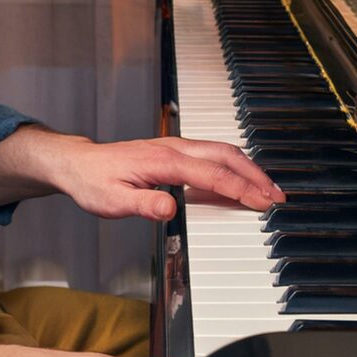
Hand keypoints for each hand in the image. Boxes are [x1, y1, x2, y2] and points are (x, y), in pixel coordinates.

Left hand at [55, 134, 285, 219]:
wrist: (79, 164)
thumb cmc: (94, 182)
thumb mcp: (113, 201)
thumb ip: (144, 205)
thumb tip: (170, 208)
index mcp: (162, 160)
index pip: (211, 173)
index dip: (240, 188)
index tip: (262, 202)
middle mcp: (173, 148)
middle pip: (225, 155)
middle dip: (255, 175)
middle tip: (277, 196)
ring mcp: (174, 148)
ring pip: (221, 151)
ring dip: (248, 169)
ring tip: (268, 189)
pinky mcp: (173, 153)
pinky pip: (211, 155)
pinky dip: (233, 166)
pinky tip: (240, 180)